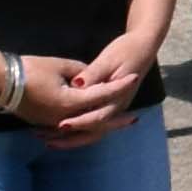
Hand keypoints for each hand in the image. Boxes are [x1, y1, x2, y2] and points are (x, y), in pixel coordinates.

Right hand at [9, 50, 139, 146]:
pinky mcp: (45, 123)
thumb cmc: (30, 69)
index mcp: (70, 102)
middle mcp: (64, 118)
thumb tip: (92, 78)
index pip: (102, 95)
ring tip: (114, 125)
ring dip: (99, 128)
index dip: (119, 86)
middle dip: (116, 121)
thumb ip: (81, 72)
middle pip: (96, 122)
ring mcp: (54, 123)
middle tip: (134, 119)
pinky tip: (89, 127)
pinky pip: (69, 130)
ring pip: (83, 130)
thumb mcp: (59, 65)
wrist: (1, 81)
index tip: (134, 78)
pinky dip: (82, 129)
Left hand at [50, 30, 163, 146]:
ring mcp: (112, 109)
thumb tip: (77, 84)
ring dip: (71, 139)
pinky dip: (76, 130)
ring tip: (48, 141)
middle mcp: (116, 109)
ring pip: (92, 132)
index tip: (61, 125)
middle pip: (94, 132)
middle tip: (49, 142)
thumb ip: (93, 74)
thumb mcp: (108, 60)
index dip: (79, 122)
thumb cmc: (125, 51)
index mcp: (117, 99)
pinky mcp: (107, 107)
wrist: (143, 48)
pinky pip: (91, 125)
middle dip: (71, 139)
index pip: (98, 118)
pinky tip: (58, 132)